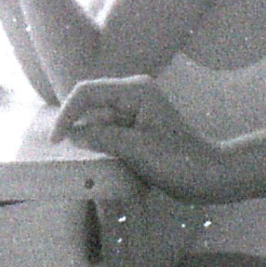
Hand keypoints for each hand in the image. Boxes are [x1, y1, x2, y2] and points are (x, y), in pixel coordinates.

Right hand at [53, 77, 240, 201]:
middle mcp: (134, 94)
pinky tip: (107, 164)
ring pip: (99, 122)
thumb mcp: (136, 149)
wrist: (209, 176)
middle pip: (91, 105)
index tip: (56, 140)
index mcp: (135, 91)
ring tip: (96, 163)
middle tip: (67, 155)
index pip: (87, 92)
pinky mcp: (137, 128)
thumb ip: (102, 138)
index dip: (67, 113)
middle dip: (78, 128)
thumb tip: (73, 134)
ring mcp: (135, 111)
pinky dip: (103, 147)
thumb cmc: (179, 161)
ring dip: (92, 142)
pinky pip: (109, 133)